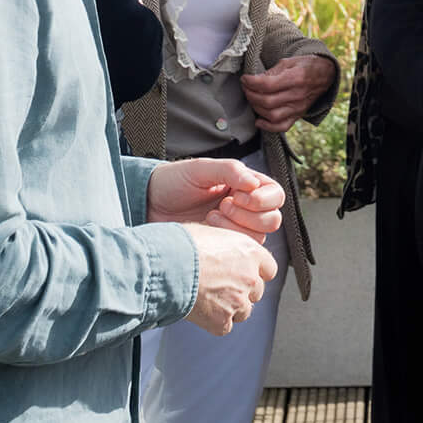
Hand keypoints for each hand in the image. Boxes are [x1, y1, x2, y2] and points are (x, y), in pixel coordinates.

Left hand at [147, 157, 284, 243]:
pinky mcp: (223, 248)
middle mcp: (246, 208)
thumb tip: (254, 183)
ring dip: (237, 229)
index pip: (275, 195)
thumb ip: (230, 170)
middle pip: (272, 220)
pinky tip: (207, 230)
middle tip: (222, 206)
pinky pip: (241, 252)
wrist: (147, 206)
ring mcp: (235, 229)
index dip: (261, 199)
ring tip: (211, 217)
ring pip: (259, 238)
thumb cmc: (173, 182)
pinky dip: (227, 243)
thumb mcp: (200, 169)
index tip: (236, 195)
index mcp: (246, 185)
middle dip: (249, 215)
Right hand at [179, 222, 276, 335]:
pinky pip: (225, 327)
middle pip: (257, 292)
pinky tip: (200, 311)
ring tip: (208, 299)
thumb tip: (223, 247)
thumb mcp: (211, 232)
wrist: (166, 266)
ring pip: (244, 311)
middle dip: (242, 291)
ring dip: (231, 308)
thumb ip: (226, 244)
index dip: (256, 272)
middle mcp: (250, 277)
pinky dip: (214, 322)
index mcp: (251, 252)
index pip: (268, 269)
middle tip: (221, 287)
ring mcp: (238, 301)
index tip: (244, 274)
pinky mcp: (222, 321)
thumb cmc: (183, 244)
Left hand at [240, 55, 335, 132]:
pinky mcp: (298, 116)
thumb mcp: (289, 62)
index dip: (252, 83)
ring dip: (256, 108)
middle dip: (251, 95)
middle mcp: (298, 95)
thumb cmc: (305, 66)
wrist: (325, 75)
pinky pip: (281, 126)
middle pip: (267, 101)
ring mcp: (298, 108)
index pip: (268, 85)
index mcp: (296, 78)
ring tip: (252, 99)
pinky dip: (267, 127)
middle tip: (246, 88)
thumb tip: (253, 81)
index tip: (245, 79)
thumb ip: (271, 72)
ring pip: (272, 115)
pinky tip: (258, 120)